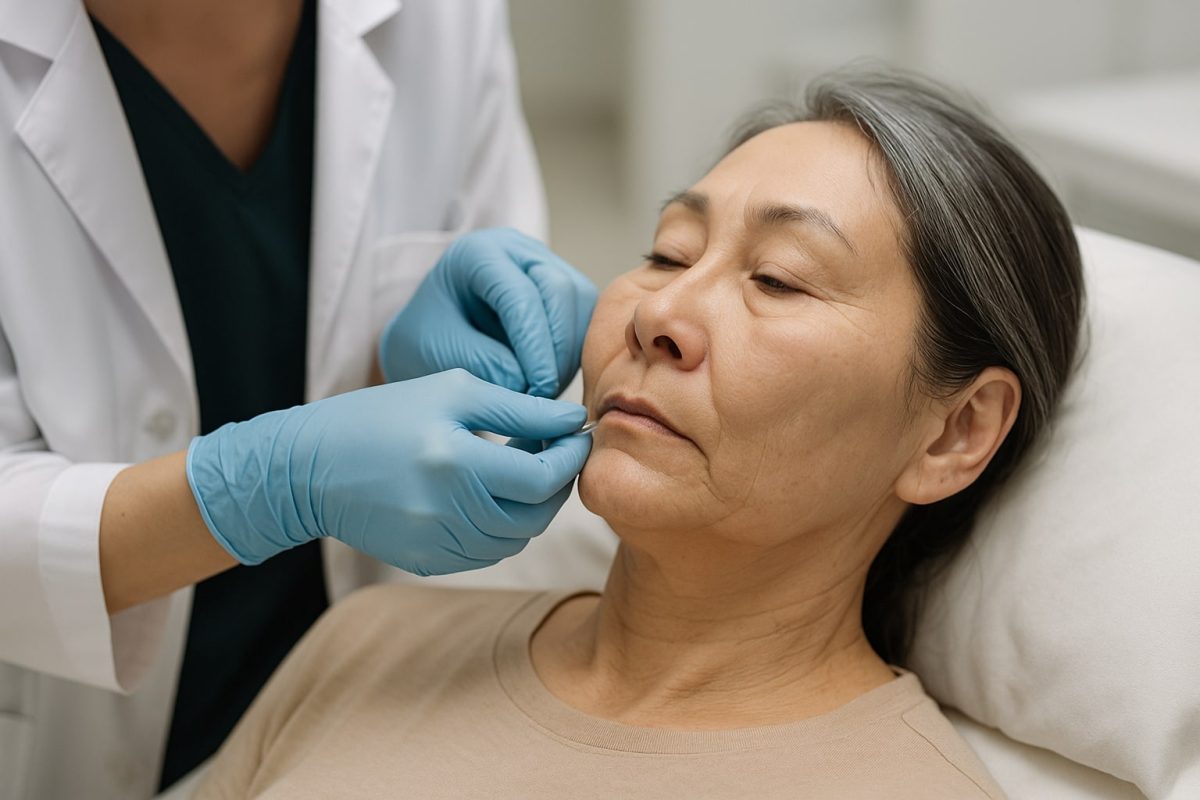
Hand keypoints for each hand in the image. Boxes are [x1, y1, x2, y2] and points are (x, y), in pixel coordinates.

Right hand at [186, 370, 590, 573]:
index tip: (577, 434)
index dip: (570, 457)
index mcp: (455, 462)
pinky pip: (488, 552)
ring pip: (517, 538)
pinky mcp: (428, 561)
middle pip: (537, 514)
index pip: (542, 477)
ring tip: (521, 467)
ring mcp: (437, 544)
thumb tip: (573, 420)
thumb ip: (520, 408)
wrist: (307, 469)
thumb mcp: (451, 392)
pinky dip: (502, 525)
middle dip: (557, 482)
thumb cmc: (382, 416)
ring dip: (532, 506)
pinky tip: (490, 493)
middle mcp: (448, 512)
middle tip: (556, 450)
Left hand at [379, 228, 596, 397]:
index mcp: (479, 253)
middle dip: (557, 350)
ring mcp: (545, 264)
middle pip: (559, 291)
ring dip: (570, 353)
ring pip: (580, 303)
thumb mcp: (442, 353)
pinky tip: (554, 379)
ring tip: (545, 391)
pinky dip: (575, 352)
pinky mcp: (563, 288)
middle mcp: (518, 249)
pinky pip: (585, 317)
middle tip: (544, 396)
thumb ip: (487, 364)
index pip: (520, 296)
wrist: (431, 336)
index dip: (534, 346)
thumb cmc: (427, 340)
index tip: (536, 390)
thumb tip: (533, 384)